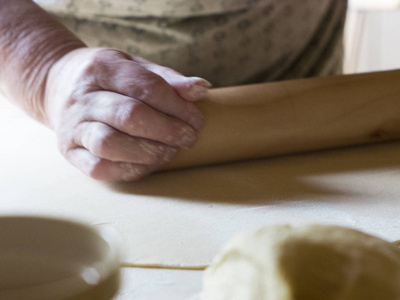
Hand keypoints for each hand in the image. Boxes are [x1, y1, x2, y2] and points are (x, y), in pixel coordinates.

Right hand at [44, 48, 209, 180]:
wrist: (57, 84)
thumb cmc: (108, 78)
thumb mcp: (135, 66)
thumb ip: (167, 79)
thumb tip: (202, 89)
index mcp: (102, 67)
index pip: (146, 87)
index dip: (178, 106)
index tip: (197, 121)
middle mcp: (82, 97)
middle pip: (130, 116)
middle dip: (168, 131)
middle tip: (189, 138)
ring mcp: (72, 126)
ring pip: (111, 144)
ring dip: (149, 152)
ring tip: (170, 152)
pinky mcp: (69, 151)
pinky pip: (99, 168)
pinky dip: (130, 169)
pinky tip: (149, 163)